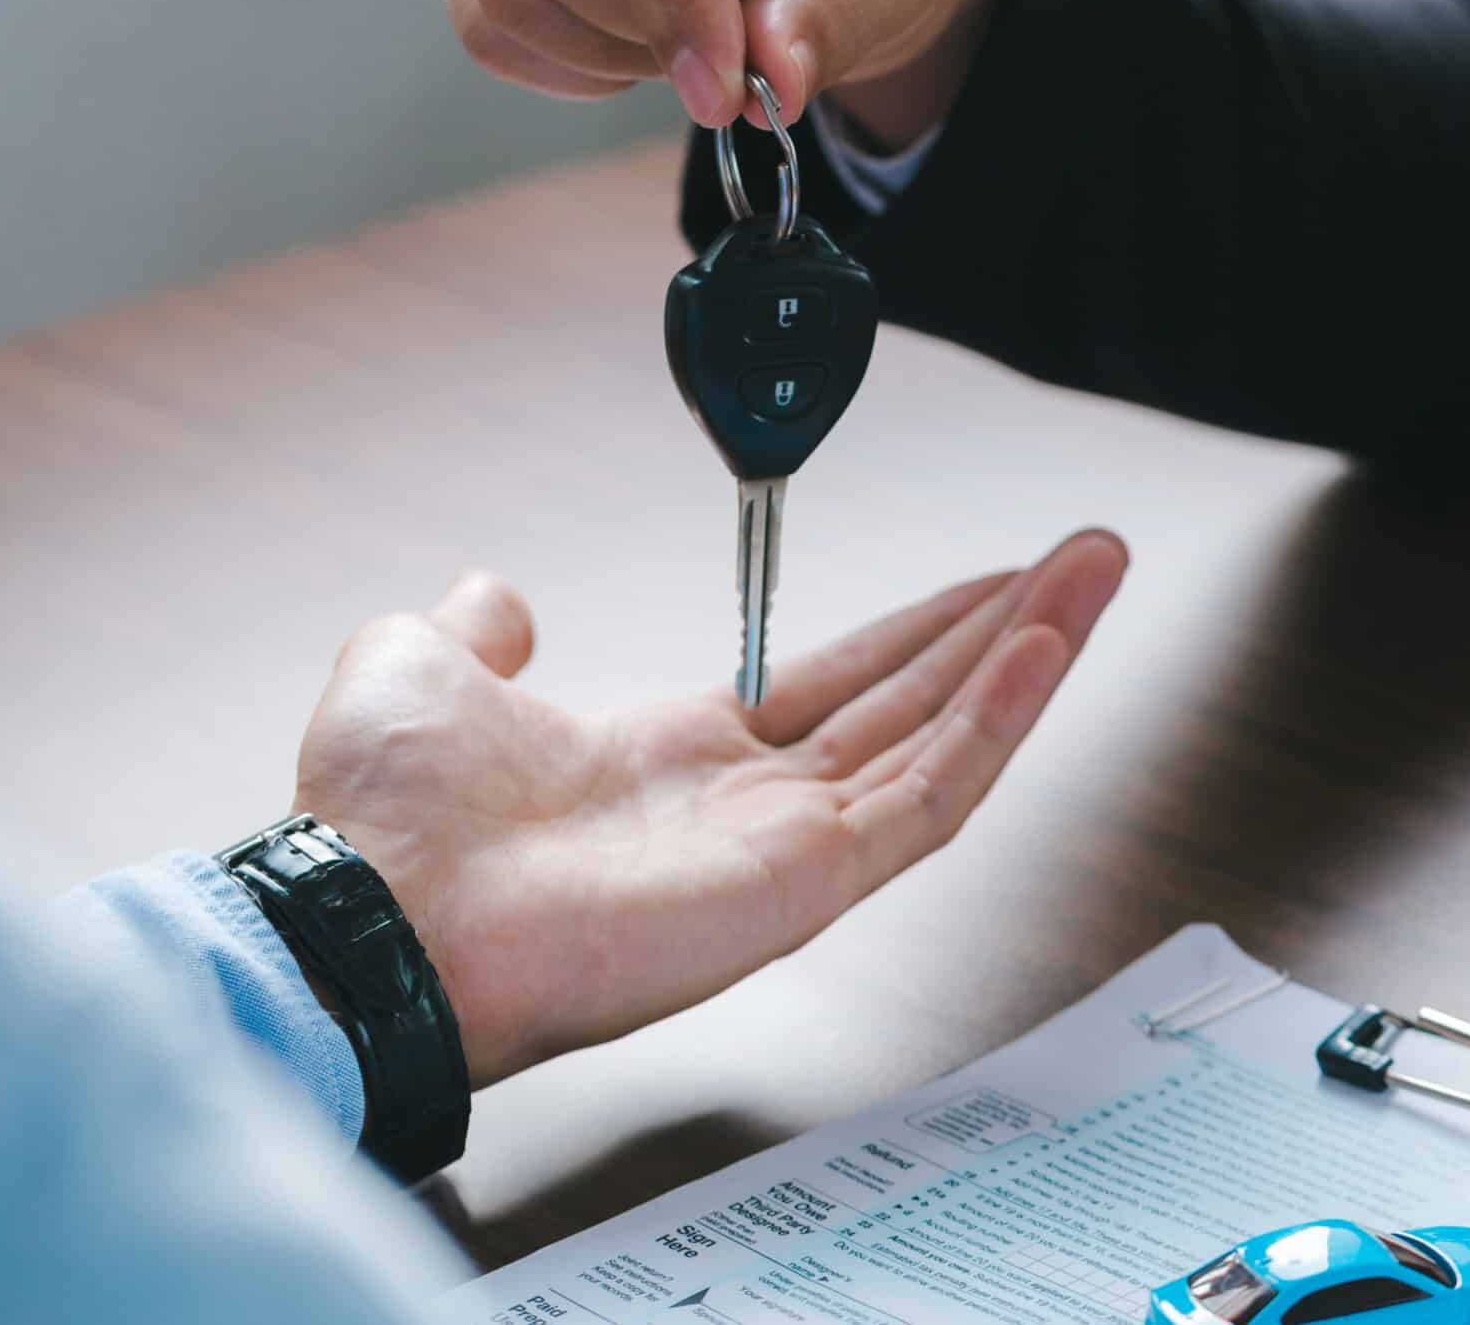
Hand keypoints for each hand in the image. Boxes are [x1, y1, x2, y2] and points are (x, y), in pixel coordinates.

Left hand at [290, 530, 1125, 1087]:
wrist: (375, 912)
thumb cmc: (385, 820)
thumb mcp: (419, 667)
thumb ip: (474, 629)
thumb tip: (498, 594)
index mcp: (677, 759)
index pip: (838, 685)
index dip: (919, 628)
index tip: (987, 578)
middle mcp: (749, 807)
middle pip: (916, 703)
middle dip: (1006, 626)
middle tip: (1082, 557)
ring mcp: (790, 848)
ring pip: (943, 741)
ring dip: (1028, 652)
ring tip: (1093, 572)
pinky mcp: (810, 882)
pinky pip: (928, 796)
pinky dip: (994, 722)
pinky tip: (1042, 648)